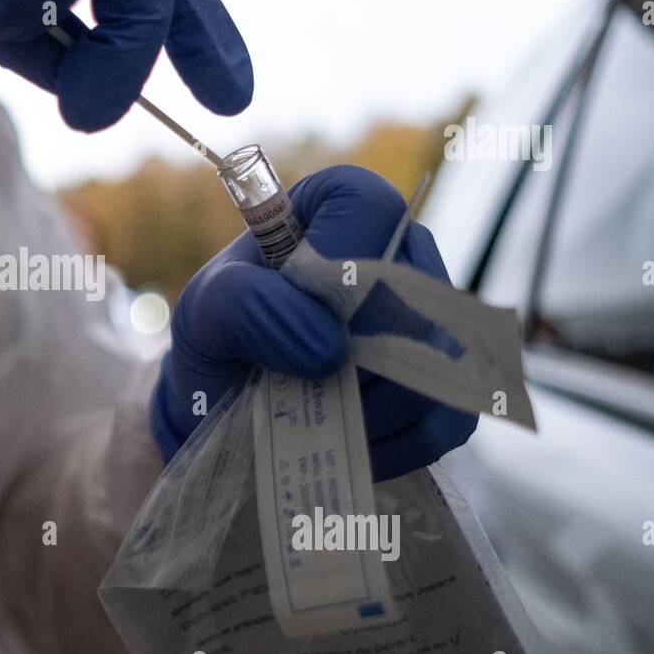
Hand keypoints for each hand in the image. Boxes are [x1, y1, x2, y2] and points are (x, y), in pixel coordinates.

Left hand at [150, 165, 478, 480]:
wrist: (230, 404)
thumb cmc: (220, 339)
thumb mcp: (205, 314)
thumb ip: (246, 307)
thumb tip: (328, 346)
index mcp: (338, 208)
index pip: (369, 206)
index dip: (340, 258)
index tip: (299, 308)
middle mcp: (401, 252)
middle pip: (415, 294)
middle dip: (352, 355)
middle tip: (297, 383)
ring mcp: (434, 320)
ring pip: (438, 364)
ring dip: (368, 409)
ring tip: (312, 418)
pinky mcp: (447, 387)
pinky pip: (448, 419)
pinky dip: (393, 447)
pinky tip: (344, 446)